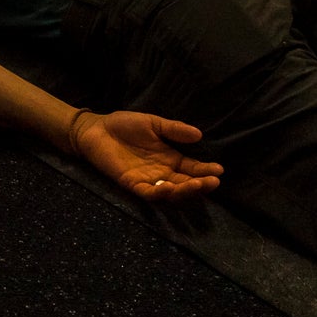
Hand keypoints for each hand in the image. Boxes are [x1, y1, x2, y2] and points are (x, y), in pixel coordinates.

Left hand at [69, 110, 221, 200]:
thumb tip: (199, 134)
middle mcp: (162, 172)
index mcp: (170, 158)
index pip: (192, 168)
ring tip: (197, 184)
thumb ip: (174, 130)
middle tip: (213, 182)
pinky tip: (168, 186)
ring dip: (184, 191)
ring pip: (170, 192)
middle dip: (201, 185)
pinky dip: (158, 192)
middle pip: (185, 184)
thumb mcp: (153, 123)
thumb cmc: (125, 125)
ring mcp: (147, 180)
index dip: (206, 171)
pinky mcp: (131, 184)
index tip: (219, 170)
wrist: (96, 129)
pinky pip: (147, 193)